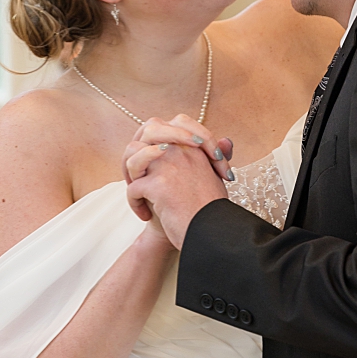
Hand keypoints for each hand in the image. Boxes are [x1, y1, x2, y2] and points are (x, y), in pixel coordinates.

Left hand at [122, 116, 231, 248]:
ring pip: (132, 156)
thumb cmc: (213, 210)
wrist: (213, 234)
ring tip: (141, 193)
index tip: (163, 165)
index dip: (160, 138)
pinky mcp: (158, 184)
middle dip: (139, 152)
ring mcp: (169, 165)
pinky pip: (133, 188)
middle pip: (148, 130)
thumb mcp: (216, 179)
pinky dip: (135, 204)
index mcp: (196, 147)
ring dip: (131, 176)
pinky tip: (146, 215)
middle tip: (141, 175)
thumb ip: (216, 157)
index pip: (174, 123)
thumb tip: (225, 140)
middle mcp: (182, 150)